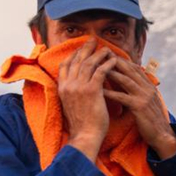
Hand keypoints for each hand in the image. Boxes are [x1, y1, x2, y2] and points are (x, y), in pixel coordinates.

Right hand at [58, 37, 118, 161]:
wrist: (85, 136)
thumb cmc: (82, 123)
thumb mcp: (72, 104)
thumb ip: (73, 92)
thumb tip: (79, 85)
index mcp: (62, 88)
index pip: (65, 65)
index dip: (74, 55)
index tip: (81, 48)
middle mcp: (68, 85)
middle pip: (76, 61)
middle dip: (85, 49)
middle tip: (93, 40)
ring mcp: (78, 87)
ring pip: (88, 64)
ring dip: (98, 54)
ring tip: (107, 48)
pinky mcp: (91, 91)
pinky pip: (100, 72)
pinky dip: (107, 64)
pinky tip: (113, 60)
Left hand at [103, 57, 175, 158]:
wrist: (162, 135)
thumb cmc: (151, 120)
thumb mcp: (147, 102)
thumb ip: (139, 91)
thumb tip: (127, 84)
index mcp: (149, 86)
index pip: (134, 68)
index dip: (121, 60)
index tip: (108, 54)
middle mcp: (148, 88)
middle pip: (129, 70)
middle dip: (114, 61)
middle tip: (100, 54)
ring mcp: (144, 97)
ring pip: (126, 80)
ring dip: (111, 72)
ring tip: (97, 68)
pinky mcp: (139, 107)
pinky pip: (122, 97)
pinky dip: (110, 92)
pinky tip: (99, 90)